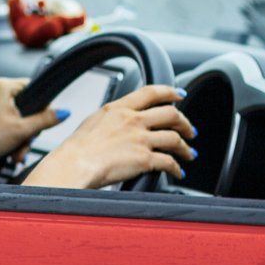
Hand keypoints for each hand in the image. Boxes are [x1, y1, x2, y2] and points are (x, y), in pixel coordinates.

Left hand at [0, 76, 62, 171]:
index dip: (42, 107)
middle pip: (27, 106)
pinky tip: (11, 152)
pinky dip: (12, 137)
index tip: (43, 123)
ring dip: (21, 138)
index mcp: (4, 85)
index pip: (34, 88)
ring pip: (18, 118)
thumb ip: (45, 120)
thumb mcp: (22, 130)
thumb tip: (63, 112)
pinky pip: (8, 123)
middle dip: (29, 130)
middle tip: (26, 144)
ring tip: (17, 153)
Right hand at [24, 84, 194, 189]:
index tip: (179, 95)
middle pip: (170, 114)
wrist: (75, 163)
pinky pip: (169, 162)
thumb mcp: (94, 121)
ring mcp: (140, 139)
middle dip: (184, 122)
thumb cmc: (78, 147)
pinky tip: (177, 171)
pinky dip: (176, 168)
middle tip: (189, 130)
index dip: (170, 92)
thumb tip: (119, 120)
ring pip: (175, 139)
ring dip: (185, 147)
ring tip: (188, 153)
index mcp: (119, 108)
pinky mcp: (144, 160)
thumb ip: (112, 118)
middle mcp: (133, 120)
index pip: (151, 92)